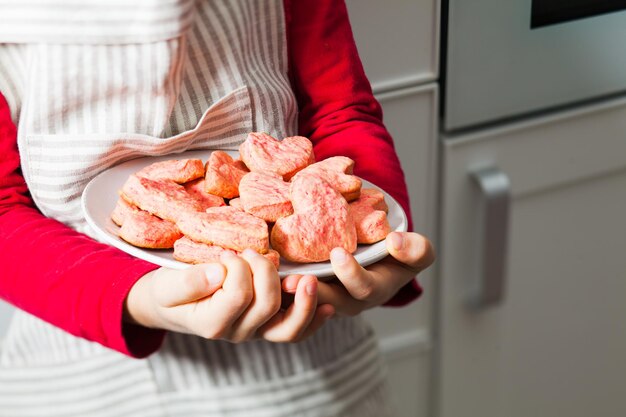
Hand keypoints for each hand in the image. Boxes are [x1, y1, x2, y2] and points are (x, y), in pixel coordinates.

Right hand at [125, 249, 334, 342]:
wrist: (173, 307)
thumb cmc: (169, 292)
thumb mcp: (166, 285)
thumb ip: (187, 282)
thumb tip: (217, 273)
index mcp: (212, 323)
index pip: (239, 295)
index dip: (238, 269)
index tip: (229, 253)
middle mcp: (238, 332)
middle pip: (267, 305)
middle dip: (264, 271)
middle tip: (252, 253)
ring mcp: (256, 332)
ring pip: (288, 328)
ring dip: (303, 302)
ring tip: (308, 279)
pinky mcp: (268, 325)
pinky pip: (295, 331)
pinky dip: (314, 319)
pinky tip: (329, 306)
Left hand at [281, 232, 433, 316]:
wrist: (381, 259)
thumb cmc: (398, 255)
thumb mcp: (417, 252)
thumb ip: (416, 249)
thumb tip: (395, 241)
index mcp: (373, 290)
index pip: (363, 289)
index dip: (351, 274)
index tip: (338, 253)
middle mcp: (347, 300)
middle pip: (327, 303)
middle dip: (310, 293)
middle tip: (291, 280)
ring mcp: (326, 299)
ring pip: (306, 305)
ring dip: (288, 295)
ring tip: (273, 280)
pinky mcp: (307, 294)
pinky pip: (292, 300)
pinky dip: (277, 289)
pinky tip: (262, 273)